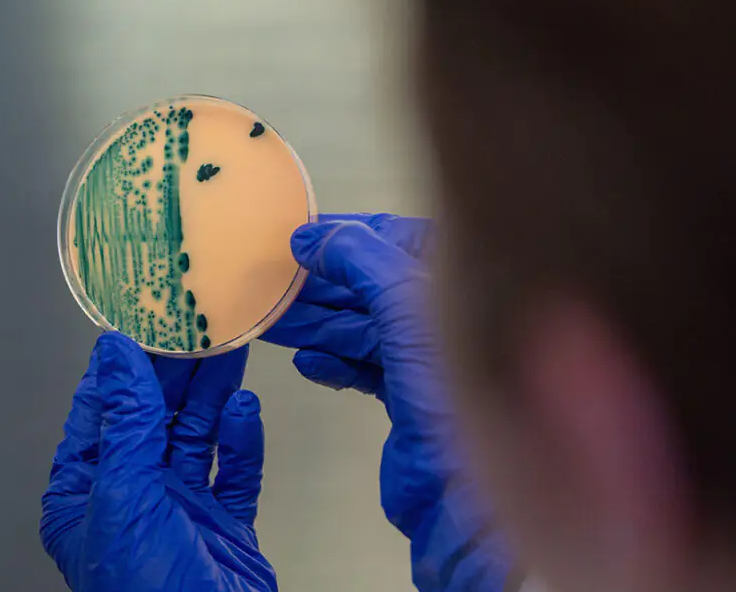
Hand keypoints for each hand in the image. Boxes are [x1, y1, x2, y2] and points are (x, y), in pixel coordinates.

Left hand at [40, 332, 275, 591]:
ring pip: (196, 435)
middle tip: (198, 325)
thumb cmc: (146, 591)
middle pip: (154, 417)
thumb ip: (127, 422)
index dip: (121, 365)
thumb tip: (116, 356)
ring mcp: (179, 508)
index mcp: (87, 492)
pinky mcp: (222, 523)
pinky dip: (241, 440)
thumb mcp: (125, 495)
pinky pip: (234, 471)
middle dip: (177, 372)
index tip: (141, 319)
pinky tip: (245, 411)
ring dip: (213, 395)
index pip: (101, 412)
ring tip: (230, 349)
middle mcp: (132, 494)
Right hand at [262, 214, 517, 591]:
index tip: (300, 236)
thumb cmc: (452, 395)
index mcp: (459, 285)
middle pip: (372, 284)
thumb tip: (314, 236)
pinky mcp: (408, 401)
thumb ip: (364, 263)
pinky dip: (334, 363)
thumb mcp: (409, 311)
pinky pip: (363, 368)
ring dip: (317, 323)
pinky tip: (306, 364)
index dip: (348, 235)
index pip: (398, 237)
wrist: (464, 499)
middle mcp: (445, 317)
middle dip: (321, 283)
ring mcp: (427, 361)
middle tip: (272, 280)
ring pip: (362, 328)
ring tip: (272, 320)